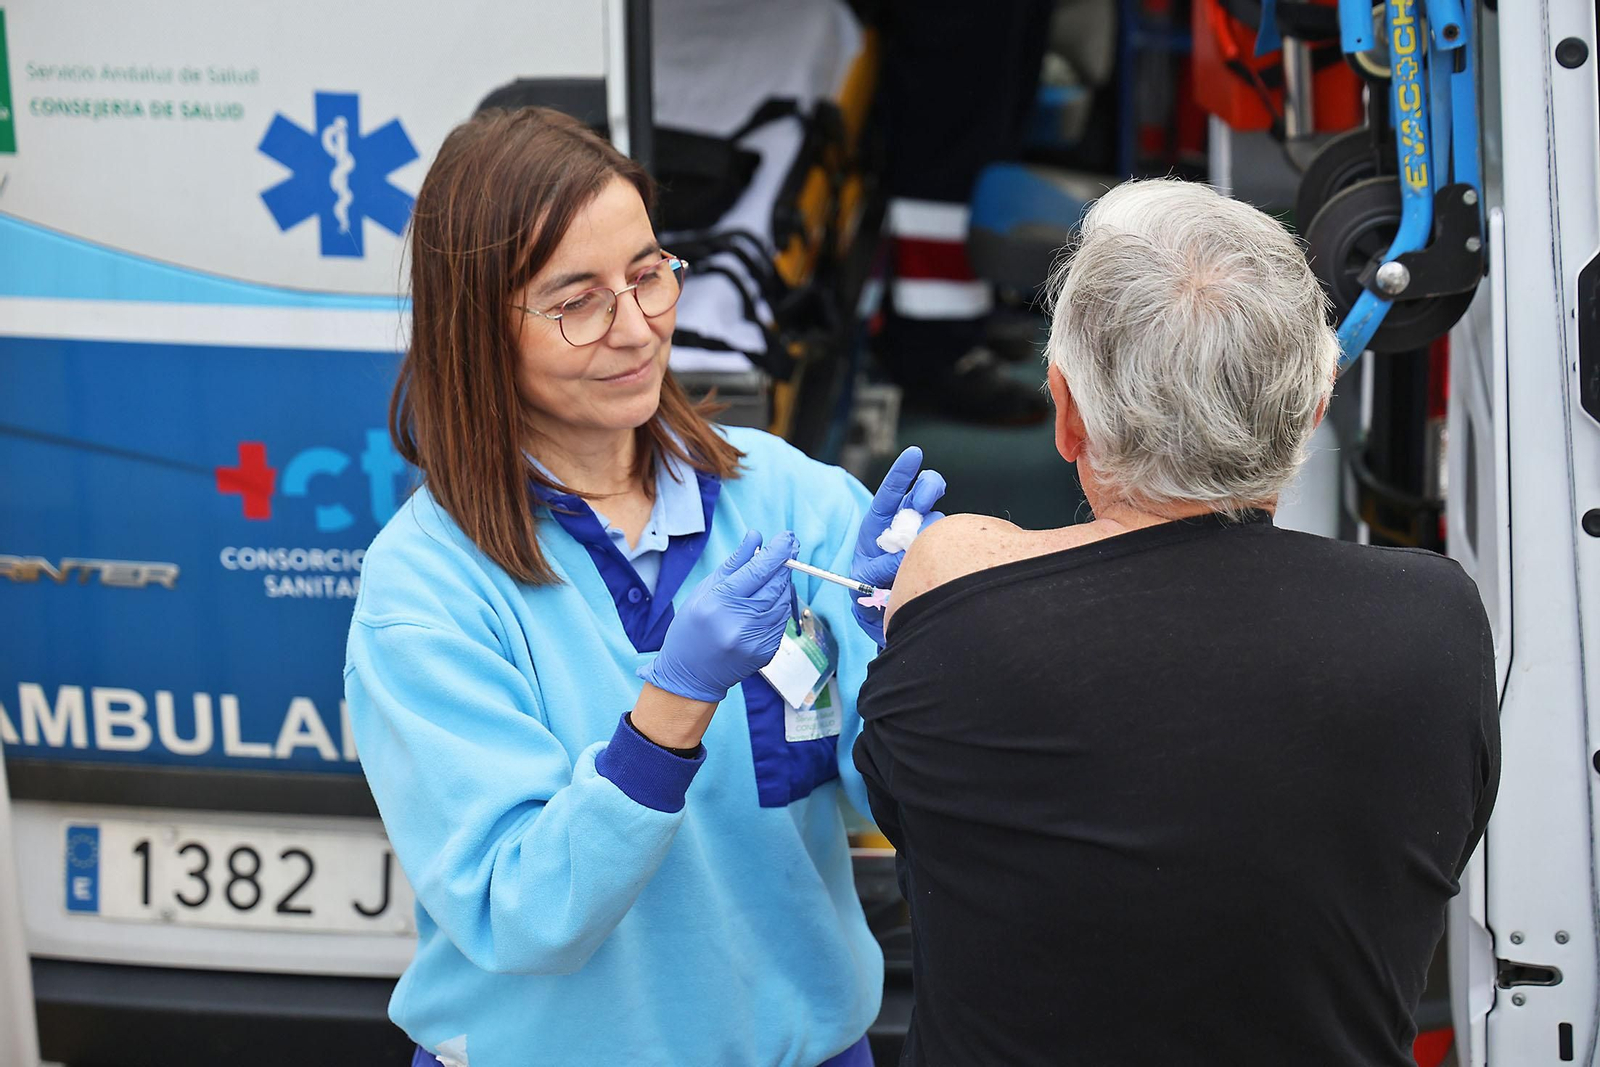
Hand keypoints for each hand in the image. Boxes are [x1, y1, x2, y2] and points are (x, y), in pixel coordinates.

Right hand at [638, 530, 797, 702]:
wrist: (690, 675)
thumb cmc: (692, 629)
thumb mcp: (704, 590)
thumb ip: (734, 564)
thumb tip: (756, 537)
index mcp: (719, 603)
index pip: (757, 570)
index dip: (777, 551)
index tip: (788, 538)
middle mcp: (739, 623)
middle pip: (775, 585)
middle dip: (784, 564)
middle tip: (789, 548)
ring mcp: (755, 641)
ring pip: (783, 602)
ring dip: (782, 585)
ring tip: (771, 577)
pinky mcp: (766, 652)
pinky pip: (781, 621)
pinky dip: (779, 607)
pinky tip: (766, 603)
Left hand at [851, 447, 945, 645]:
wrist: (888, 613)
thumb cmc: (870, 592)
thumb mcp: (865, 580)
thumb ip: (880, 568)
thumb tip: (906, 555)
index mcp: (878, 525)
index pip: (890, 493)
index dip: (901, 473)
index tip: (915, 454)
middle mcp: (905, 523)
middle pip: (922, 492)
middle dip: (925, 490)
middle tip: (925, 500)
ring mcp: (926, 534)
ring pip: (939, 516)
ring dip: (934, 525)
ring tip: (921, 548)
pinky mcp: (944, 547)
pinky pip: (952, 536)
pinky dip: (952, 541)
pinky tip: (946, 553)